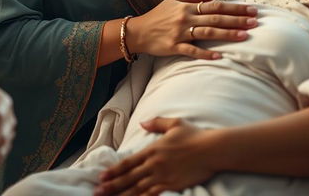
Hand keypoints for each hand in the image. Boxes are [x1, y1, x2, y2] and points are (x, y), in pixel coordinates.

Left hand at [94, 118, 216, 195]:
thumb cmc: (194, 135)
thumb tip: (143, 121)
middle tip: (97, 192)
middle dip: (112, 186)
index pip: (128, 162)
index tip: (102, 176)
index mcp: (152, 149)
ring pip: (137, 189)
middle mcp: (154, 164)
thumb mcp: (174, 123)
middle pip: (129, 177)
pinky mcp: (171, 186)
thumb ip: (156, 123)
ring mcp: (162, 176)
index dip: (114, 170)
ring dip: (122, 195)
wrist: (211, 149)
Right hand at [128, 0, 257, 59]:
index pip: (216, 5)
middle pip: (215, 18)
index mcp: (188, 6)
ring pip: (208, 33)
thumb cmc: (159, 14)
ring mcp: (180, 33)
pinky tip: (219, 56)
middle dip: (236, 20)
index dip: (234, 7)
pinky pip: (192, 50)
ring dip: (227, 34)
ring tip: (244, 36)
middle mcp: (185, 18)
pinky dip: (205, 53)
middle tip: (255, 22)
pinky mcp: (174, 47)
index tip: (251, 9)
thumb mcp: (176, 0)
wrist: (138, 31)